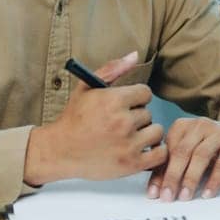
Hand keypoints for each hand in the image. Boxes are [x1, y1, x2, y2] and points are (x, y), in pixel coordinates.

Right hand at [24, 51, 164, 185]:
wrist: (60, 151)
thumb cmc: (74, 119)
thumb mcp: (87, 88)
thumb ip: (112, 69)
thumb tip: (135, 55)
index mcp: (113, 100)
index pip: (145, 93)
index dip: (135, 99)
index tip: (124, 106)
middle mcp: (123, 122)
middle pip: (148, 113)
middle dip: (136, 117)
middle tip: (119, 125)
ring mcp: (128, 144)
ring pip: (156, 132)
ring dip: (145, 134)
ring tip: (128, 137)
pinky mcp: (132, 164)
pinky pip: (160, 154)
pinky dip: (155, 152)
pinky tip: (140, 149)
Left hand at [148, 118, 219, 200]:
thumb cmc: (207, 148)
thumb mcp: (188, 153)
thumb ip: (171, 166)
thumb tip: (155, 191)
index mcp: (182, 126)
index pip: (167, 151)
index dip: (159, 173)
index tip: (154, 194)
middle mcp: (199, 126)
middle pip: (182, 152)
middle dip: (173, 176)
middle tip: (167, 196)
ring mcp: (217, 133)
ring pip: (201, 155)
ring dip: (191, 178)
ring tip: (185, 196)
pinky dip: (213, 180)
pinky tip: (207, 193)